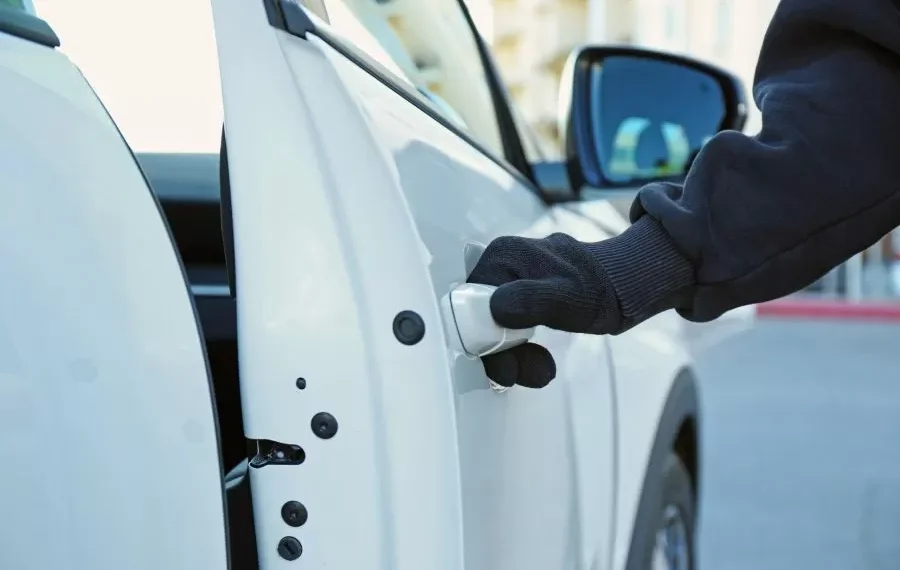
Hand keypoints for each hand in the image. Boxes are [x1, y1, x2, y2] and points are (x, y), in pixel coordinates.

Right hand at [466, 232, 620, 388]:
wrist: (623, 287)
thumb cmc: (599, 289)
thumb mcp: (566, 297)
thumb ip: (531, 300)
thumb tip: (496, 309)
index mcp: (503, 256)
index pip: (471, 304)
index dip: (484, 339)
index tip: (506, 364)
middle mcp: (501, 264)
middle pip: (481, 317)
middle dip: (502, 352)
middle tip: (523, 374)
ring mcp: (510, 279)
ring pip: (494, 326)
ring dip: (514, 356)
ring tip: (540, 371)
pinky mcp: (520, 294)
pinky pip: (508, 326)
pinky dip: (521, 349)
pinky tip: (539, 361)